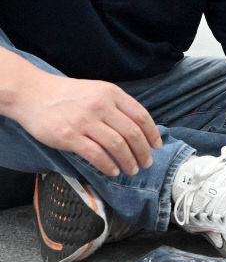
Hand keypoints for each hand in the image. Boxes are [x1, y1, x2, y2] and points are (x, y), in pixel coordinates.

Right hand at [16, 74, 161, 176]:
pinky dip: (108, 165)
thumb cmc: (67, 95)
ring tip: (132, 170)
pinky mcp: (69, 136)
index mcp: (111, 93)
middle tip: (146, 163)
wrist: (32, 93)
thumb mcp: (97, 91)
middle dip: (143, 152)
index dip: (152, 133)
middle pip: (132, 133)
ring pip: (117, 145)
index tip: (156, 146)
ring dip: (128, 161)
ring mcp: (84, 121)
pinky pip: (96, 154)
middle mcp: (101, 105)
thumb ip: (116, 106)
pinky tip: (113, 171)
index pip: (140, 115)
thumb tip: (139, 128)